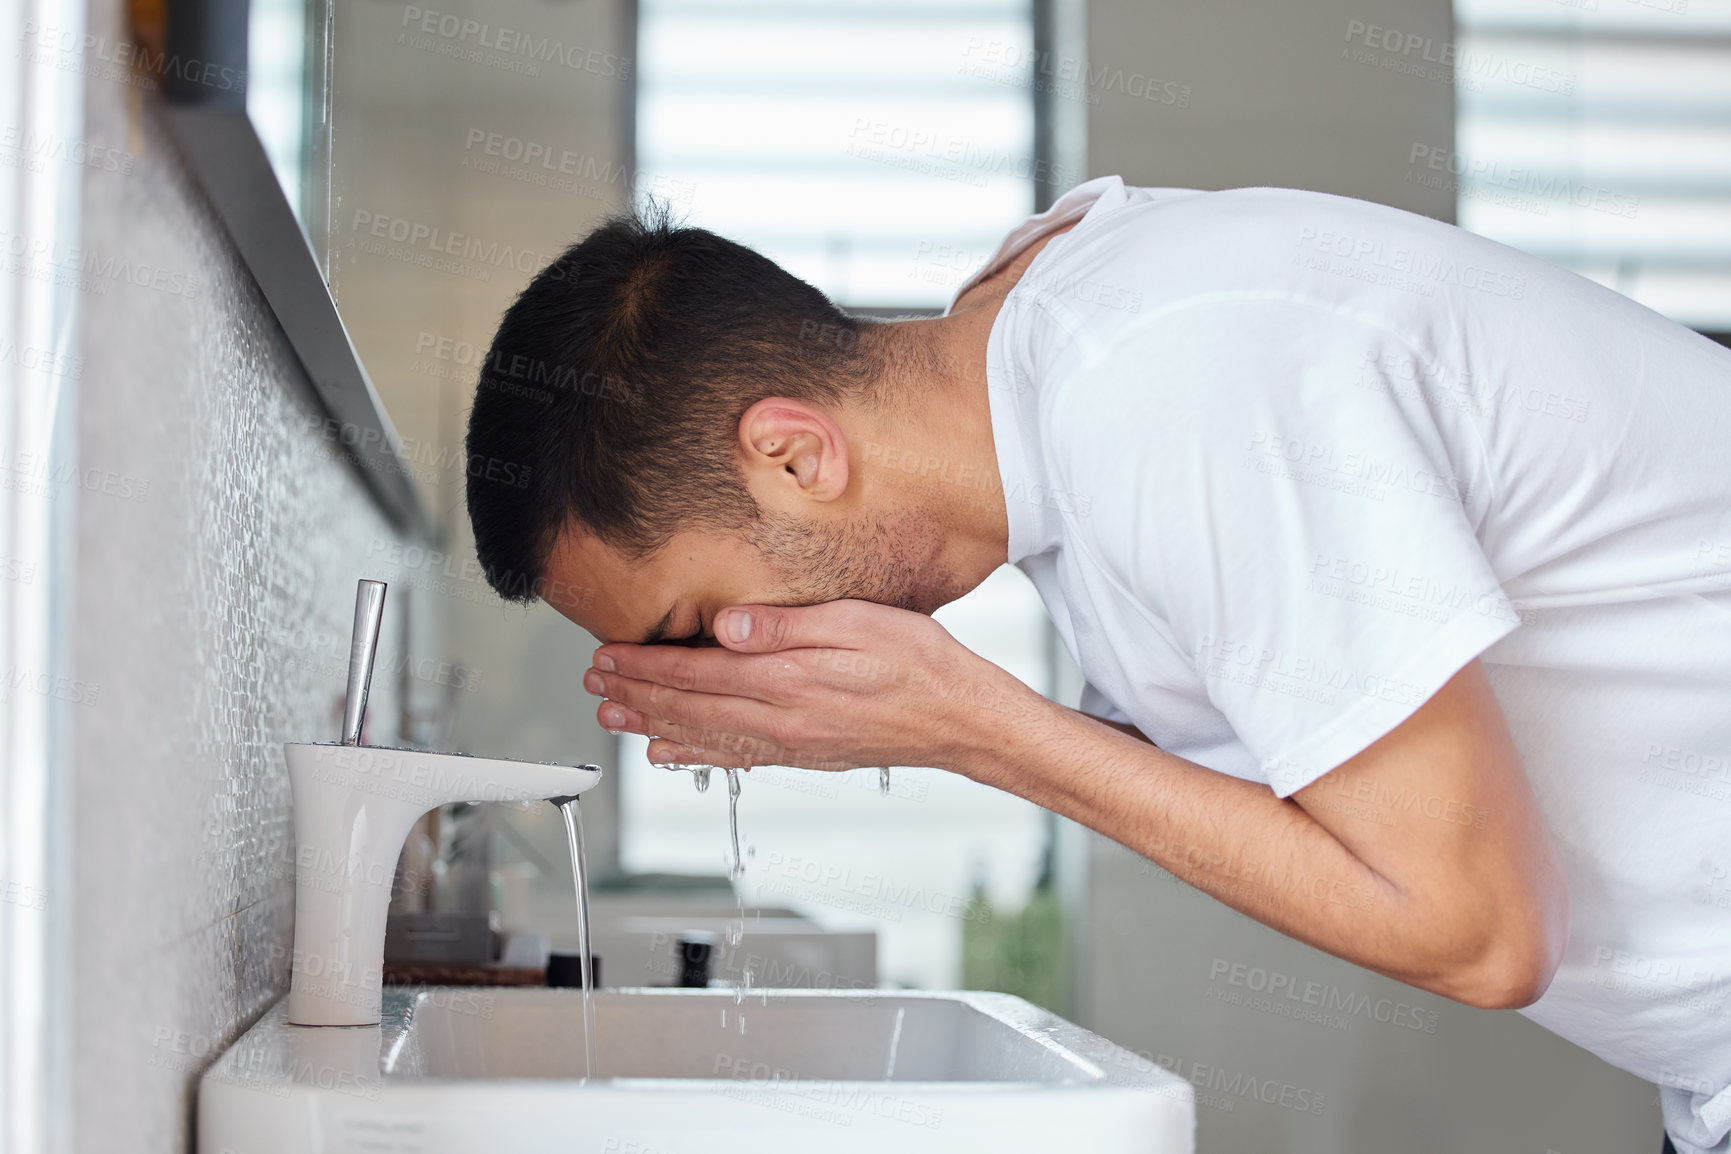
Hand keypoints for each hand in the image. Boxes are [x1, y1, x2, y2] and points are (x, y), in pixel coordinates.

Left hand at [580, 599, 1044, 772]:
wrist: (962, 720)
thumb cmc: (921, 663)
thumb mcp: (860, 623)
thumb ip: (789, 626)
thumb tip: (728, 628)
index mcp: (788, 682)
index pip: (696, 674)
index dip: (646, 665)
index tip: (607, 655)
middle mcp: (780, 721)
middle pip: (688, 708)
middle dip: (635, 693)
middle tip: (593, 683)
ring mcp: (789, 744)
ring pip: (703, 735)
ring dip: (651, 724)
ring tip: (611, 717)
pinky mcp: (803, 755)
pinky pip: (734, 756)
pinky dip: (694, 753)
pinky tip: (670, 752)